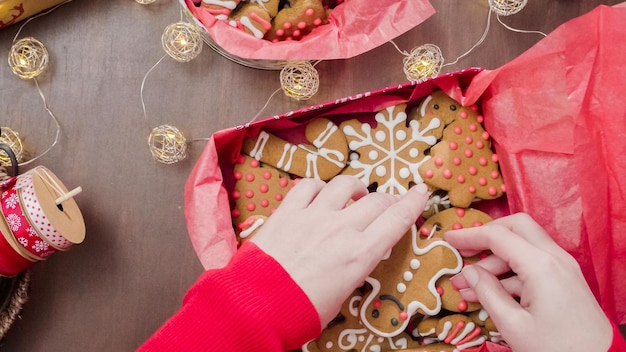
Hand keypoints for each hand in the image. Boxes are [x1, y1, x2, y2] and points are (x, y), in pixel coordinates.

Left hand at [250, 175, 428, 325]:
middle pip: (375, 201)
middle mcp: (341, 229)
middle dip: (388, 199)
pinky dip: (319, 186)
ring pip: (343, 185)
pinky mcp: (287, 211)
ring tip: (355, 193)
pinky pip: (308, 186)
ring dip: (355, 187)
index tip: (420, 193)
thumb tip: (357, 254)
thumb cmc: (300, 311)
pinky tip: (319, 192)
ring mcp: (313, 216)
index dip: (412, 203)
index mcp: (360, 254)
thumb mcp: (342, 295)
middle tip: (388, 202)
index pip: (396, 220)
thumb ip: (354, 266)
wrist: (256, 306)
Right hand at [444, 213, 612, 351]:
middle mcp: (554, 258)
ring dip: (494, 260)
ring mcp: (562, 267)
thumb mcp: (513, 325)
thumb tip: (469, 273)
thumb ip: (488, 293)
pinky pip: (532, 264)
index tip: (448, 240)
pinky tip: (489, 292)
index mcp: (541, 266)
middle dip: (486, 235)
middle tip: (463, 251)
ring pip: (522, 246)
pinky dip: (509, 272)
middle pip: (515, 227)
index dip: (469, 236)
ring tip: (467, 285)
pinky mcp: (564, 278)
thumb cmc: (557, 349)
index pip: (498, 236)